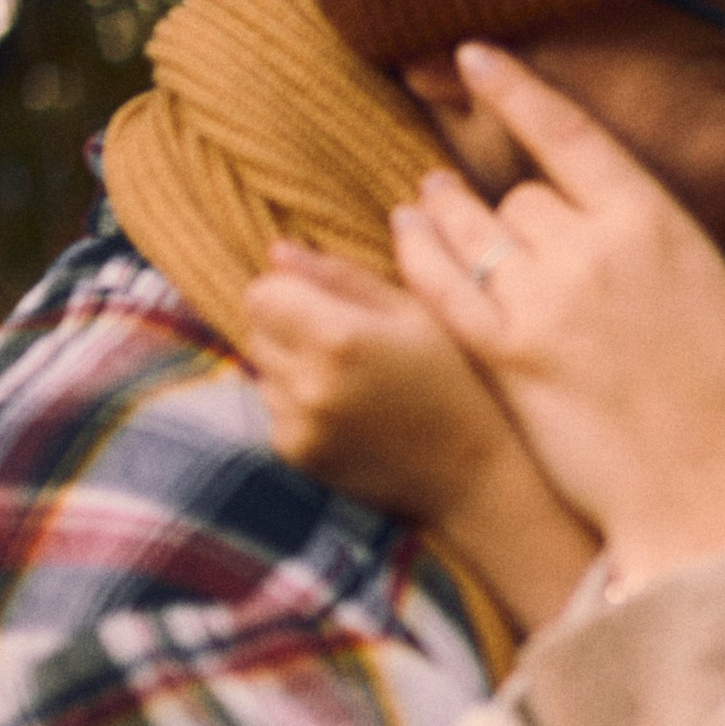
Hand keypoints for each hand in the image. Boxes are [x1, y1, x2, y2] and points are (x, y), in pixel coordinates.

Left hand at [246, 250, 512, 515]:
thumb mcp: (413, 312)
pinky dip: (299, 405)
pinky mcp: (296, 455)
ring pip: (262, 370)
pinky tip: (346, 412)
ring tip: (349, 381)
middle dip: (288, 327)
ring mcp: (298, 425)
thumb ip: (341, 276)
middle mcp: (308, 384)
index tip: (322, 302)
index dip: (288, 290)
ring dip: (292, 367)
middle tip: (343, 344)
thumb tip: (278, 252)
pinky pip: (275, 409)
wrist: (468, 472)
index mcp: (339, 337)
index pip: (260, 293)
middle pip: (256, 330)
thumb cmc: (453, 379)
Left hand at [392, 44, 724, 584]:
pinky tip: (405, 237)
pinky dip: (419, 255)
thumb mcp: (720, 302)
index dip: (515, 89)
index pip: (570, 134)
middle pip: (522, 197)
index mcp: (662, 223)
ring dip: (445, 213)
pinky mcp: (508, 353)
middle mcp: (598, 246)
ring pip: (474, 230)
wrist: (719, 502)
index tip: (476, 57)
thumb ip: (660, 256)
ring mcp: (548, 298)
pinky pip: (444, 284)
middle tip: (476, 203)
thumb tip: (616, 233)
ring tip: (422, 201)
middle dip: (504, 206)